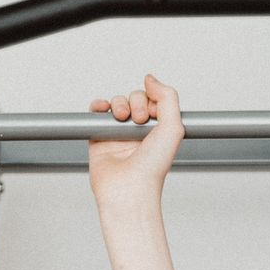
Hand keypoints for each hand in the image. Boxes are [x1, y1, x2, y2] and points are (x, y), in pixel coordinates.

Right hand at [86, 73, 185, 208]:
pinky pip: (96, 113)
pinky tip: (103, 109)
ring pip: (116, 103)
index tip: (154, 113)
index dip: (153, 100)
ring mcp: (119, 135)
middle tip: (139, 121)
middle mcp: (139, 132)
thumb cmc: (152, 169)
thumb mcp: (173, 127)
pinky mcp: (99, 138)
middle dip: (136, 102)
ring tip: (122, 118)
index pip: (153, 100)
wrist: (129, 190)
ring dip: (119, 104)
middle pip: (134, 98)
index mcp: (158, 130)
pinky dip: (98, 106)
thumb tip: (150, 79)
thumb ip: (168, 97)